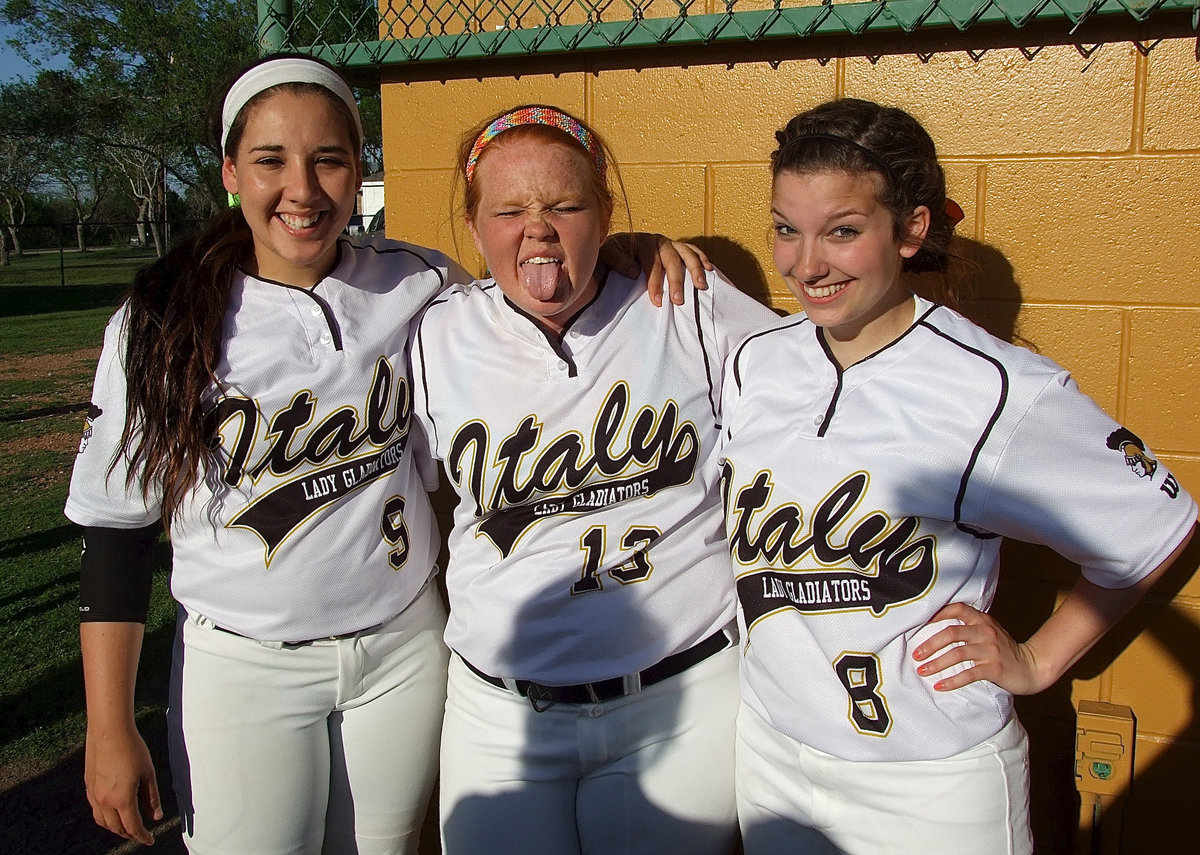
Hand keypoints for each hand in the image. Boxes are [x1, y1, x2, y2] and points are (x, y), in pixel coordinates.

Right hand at [84, 723, 162, 845]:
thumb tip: (156, 816)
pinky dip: (105, 817)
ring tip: (127, 825)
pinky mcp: (88, 785)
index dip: (142, 836)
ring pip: (102, 821)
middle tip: (141, 834)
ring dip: (115, 828)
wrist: (109, 731)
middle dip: (129, 834)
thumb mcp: (149, 773)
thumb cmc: (132, 749)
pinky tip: (113, 811)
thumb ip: (152, 797)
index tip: (150, 840)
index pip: (132, 827)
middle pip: (116, 828)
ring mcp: (93, 794)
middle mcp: (104, 801)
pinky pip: (95, 809)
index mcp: (122, 799)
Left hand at [599, 233, 712, 305]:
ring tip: (700, 286)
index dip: (654, 281)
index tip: (657, 301)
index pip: (650, 261)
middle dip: (675, 281)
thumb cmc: (612, 253)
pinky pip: (692, 250)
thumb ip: (618, 261)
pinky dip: (701, 258)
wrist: (616, 245)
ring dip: (694, 270)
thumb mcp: (607, 254)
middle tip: (678, 301)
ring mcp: (669, 243)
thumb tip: (634, 271)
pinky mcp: (677, 247)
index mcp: (641, 242)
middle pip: (671, 259)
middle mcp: (658, 240)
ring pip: (685, 254)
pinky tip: (709, 269)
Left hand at [911, 603, 1048, 694]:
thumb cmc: (1003, 650)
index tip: (919, 624)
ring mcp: (991, 650)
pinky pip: (968, 674)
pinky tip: (939, 686)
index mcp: (982, 620)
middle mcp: (985, 632)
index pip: (957, 608)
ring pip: (957, 654)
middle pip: (951, 633)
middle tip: (916, 655)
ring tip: (922, 671)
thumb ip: (969, 627)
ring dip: (936, 663)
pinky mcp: (994, 668)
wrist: (1032, 666)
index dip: (937, 613)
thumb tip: (936, 629)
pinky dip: (952, 681)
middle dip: (930, 644)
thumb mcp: (988, 632)